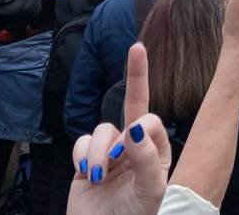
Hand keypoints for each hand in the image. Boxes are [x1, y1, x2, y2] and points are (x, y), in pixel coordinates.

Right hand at [68, 44, 169, 214]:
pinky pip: (82, 143)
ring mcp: (110, 153)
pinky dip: (82, 156)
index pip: (150, 122)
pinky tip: (86, 175)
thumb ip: (145, 159)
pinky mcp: (86, 162)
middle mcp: (135, 147)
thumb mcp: (150, 189)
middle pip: (133, 104)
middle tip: (137, 48)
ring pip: (101, 129)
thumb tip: (136, 128)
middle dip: (135, 75)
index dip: (139, 129)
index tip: (131, 141)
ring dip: (97, 150)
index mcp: (156, 151)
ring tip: (98, 175)